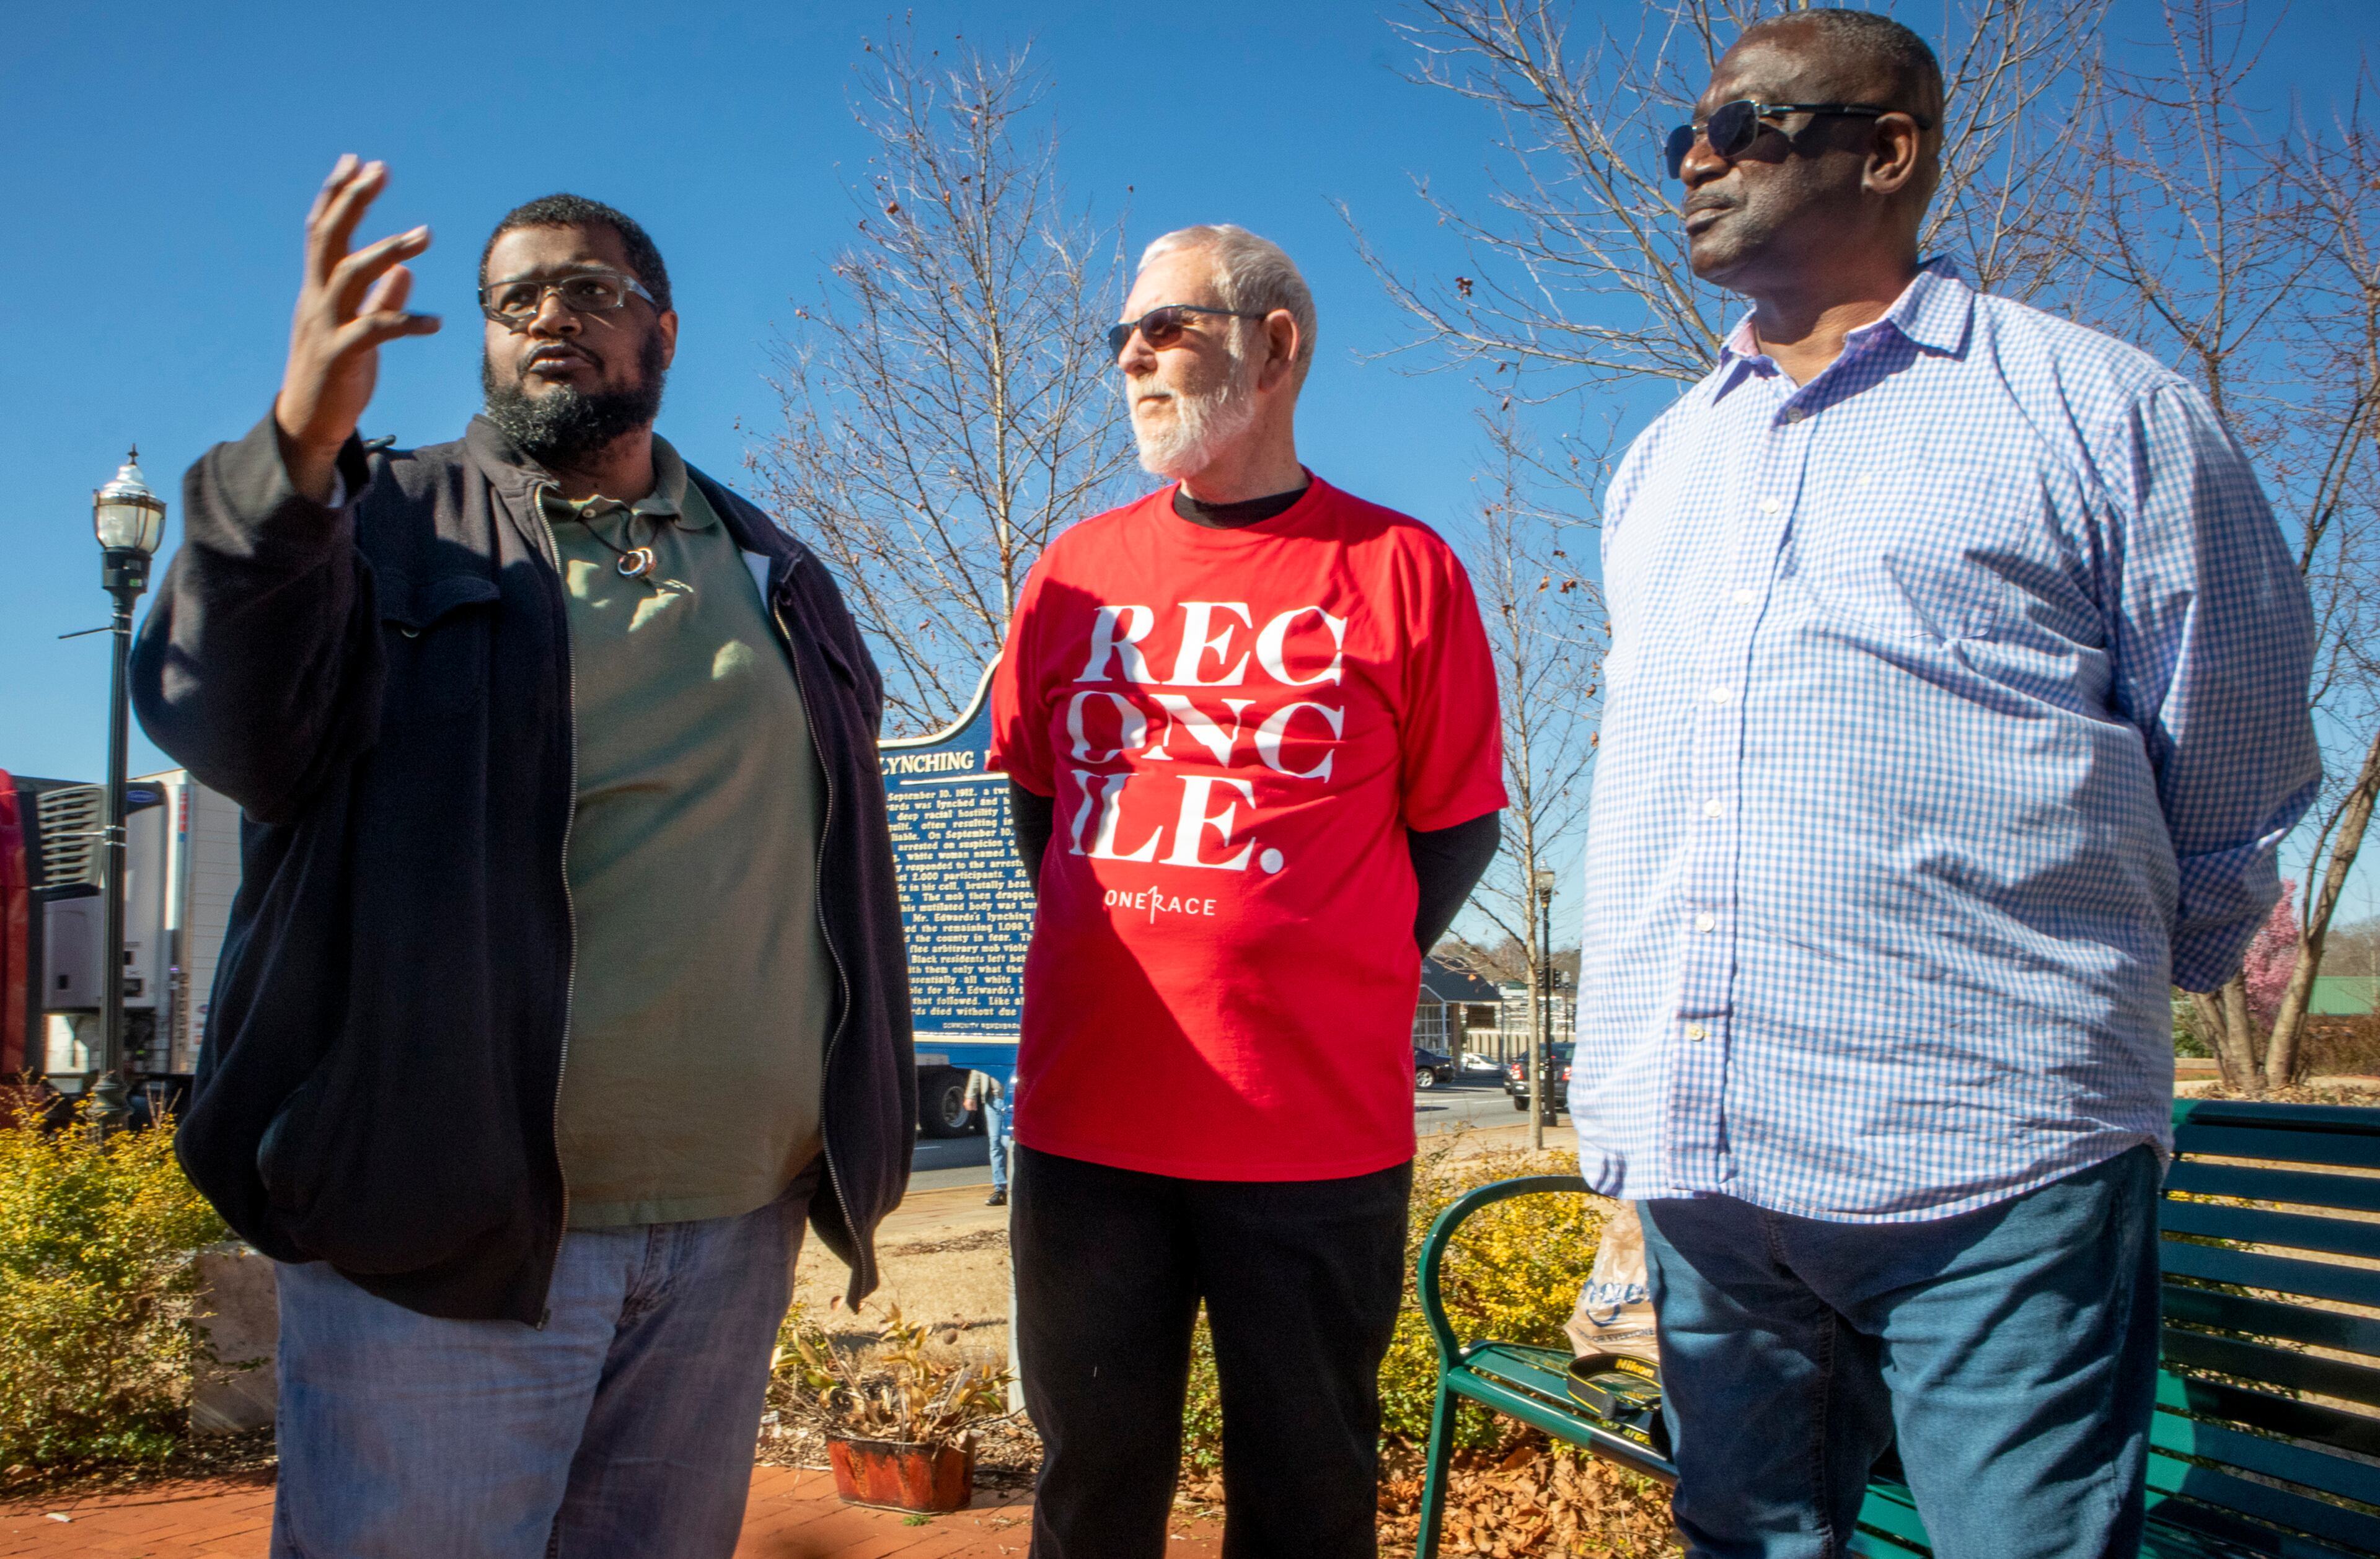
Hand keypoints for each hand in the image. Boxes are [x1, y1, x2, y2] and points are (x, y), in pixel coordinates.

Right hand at [271, 156, 439, 504]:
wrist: (309, 424)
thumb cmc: (335, 374)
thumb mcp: (359, 329)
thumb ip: (380, 298)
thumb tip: (405, 271)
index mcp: (318, 289)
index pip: (323, 230)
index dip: (338, 194)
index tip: (357, 161)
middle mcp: (316, 299)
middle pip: (329, 237)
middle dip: (353, 200)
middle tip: (380, 169)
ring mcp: (325, 325)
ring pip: (351, 273)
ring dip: (389, 249)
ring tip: (426, 233)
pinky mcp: (340, 355)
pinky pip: (375, 330)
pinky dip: (407, 320)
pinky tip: (437, 322)